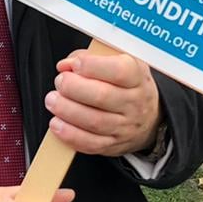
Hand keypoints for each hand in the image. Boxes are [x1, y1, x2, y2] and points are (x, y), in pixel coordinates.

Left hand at [44, 51, 160, 155]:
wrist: (150, 119)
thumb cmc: (128, 85)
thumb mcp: (120, 61)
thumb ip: (92, 57)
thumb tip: (66, 65)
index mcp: (137, 77)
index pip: (119, 71)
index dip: (92, 66)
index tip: (74, 64)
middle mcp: (134, 103)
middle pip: (102, 96)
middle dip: (73, 88)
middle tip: (60, 82)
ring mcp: (125, 126)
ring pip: (94, 121)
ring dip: (66, 110)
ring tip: (52, 100)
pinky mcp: (113, 145)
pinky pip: (90, 143)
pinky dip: (69, 134)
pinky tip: (57, 124)